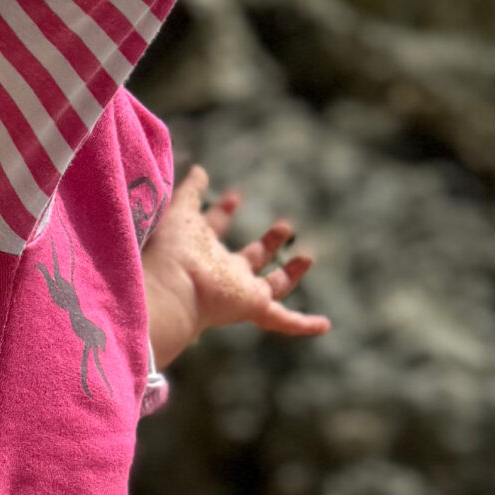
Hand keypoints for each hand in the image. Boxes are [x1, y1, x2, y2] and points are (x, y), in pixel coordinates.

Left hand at [141, 163, 329, 367]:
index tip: (234, 195)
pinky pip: (283, 320)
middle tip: (284, 226)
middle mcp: (221, 272)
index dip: (223, 212)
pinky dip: (303, 324)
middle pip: (248, 260)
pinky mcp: (253, 307)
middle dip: (267, 244)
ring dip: (289, 274)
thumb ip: (190, 191)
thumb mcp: (181, 210)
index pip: (214, 229)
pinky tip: (324, 325)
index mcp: (200, 249)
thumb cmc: (170, 249)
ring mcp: (239, 291)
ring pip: (271, 287)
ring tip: (308, 258)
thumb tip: (199, 169)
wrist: (170, 287)